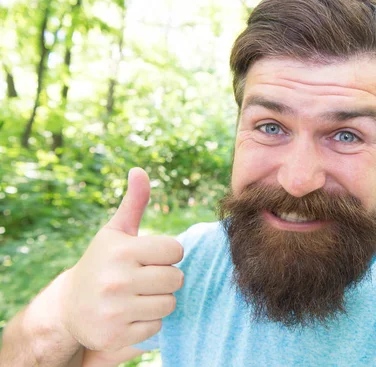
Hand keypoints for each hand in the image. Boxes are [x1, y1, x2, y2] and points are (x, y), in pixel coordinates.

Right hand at [60, 167, 183, 350]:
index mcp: (121, 251)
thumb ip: (134, 203)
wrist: (69, 307)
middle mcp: (116, 280)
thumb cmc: (102, 263)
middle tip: (146, 279)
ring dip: (159, 301)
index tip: (152, 257)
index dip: (168, 254)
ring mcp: (115, 310)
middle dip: (166, 279)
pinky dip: (148, 323)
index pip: (175, 250)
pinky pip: (156, 328)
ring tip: (139, 296)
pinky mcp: (115, 336)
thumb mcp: (115, 232)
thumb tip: (140, 170)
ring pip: (169, 304)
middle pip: (176, 279)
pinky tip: (130, 315)